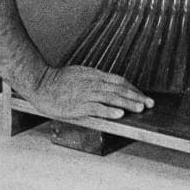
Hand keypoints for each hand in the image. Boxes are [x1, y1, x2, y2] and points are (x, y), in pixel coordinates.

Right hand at [28, 64, 153, 120]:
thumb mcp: (80, 74)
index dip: (133, 88)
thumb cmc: (58, 81)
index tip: (143, 95)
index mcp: (94, 75)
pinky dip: (109, 110)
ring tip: (140, 108)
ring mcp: (86, 93)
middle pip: (119, 89)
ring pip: (111, 97)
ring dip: (127, 103)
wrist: (41, 83)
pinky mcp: (78, 104)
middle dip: (136, 96)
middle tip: (149, 103)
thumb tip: (109, 85)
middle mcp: (93, 82)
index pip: (119, 81)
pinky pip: (97, 107)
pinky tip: (119, 114)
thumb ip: (95, 79)